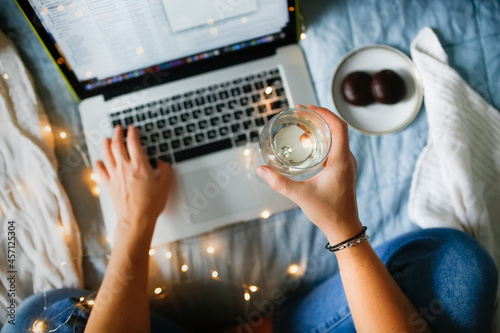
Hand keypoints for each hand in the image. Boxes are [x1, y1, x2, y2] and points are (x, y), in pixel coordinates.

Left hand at [95, 126, 172, 237]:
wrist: (136, 219)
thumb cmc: (150, 204)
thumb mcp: (165, 184)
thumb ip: (165, 169)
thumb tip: (163, 163)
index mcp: (139, 165)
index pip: (133, 143)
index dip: (133, 133)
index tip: (133, 129)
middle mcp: (125, 168)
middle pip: (117, 145)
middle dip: (117, 134)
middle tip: (118, 129)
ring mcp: (115, 176)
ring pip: (107, 155)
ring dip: (107, 145)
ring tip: (107, 139)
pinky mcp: (109, 185)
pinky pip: (101, 171)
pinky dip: (99, 164)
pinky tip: (99, 162)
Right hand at [257, 105, 360, 243]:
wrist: (344, 228)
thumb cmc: (328, 213)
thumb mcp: (300, 196)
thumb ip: (279, 183)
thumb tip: (262, 170)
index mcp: (341, 161)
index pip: (338, 126)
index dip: (324, 113)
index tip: (307, 109)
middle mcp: (347, 159)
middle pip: (337, 128)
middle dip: (319, 118)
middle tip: (300, 114)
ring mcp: (347, 164)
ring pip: (337, 138)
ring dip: (321, 129)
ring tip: (302, 126)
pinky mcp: (344, 170)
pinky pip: (336, 147)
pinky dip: (323, 140)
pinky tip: (308, 145)